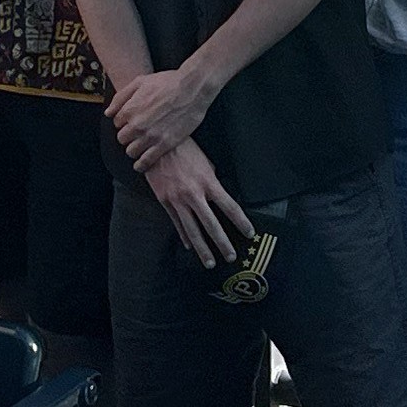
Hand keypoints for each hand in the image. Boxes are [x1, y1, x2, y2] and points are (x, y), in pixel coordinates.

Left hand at [109, 64, 217, 167]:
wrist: (192, 89)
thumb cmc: (168, 82)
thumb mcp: (140, 81)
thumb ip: (121, 97)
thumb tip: (108, 112)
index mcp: (130, 109)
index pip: (116, 123)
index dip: (123, 122)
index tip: (130, 122)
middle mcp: (137, 125)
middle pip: (122, 138)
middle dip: (127, 136)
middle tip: (136, 133)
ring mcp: (150, 136)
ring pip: (131, 151)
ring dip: (134, 149)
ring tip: (140, 146)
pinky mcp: (164, 144)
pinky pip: (146, 161)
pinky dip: (141, 165)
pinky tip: (141, 165)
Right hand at [142, 140, 251, 269]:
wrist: (156, 144)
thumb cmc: (184, 149)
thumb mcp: (205, 161)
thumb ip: (212, 180)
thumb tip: (217, 194)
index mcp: (208, 182)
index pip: (230, 207)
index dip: (241, 222)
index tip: (249, 233)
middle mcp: (194, 194)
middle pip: (212, 224)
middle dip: (223, 243)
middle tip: (230, 256)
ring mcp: (178, 200)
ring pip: (193, 230)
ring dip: (202, 249)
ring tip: (209, 262)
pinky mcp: (165, 201)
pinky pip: (176, 223)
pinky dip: (184, 236)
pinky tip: (189, 246)